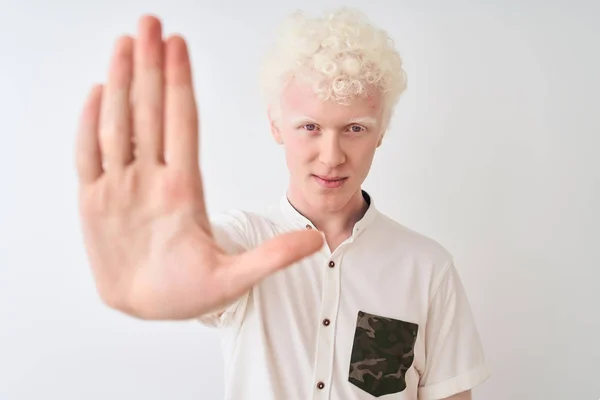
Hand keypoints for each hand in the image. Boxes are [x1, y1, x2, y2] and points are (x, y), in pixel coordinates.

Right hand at [75, 15, 323, 319]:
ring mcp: (123, 188)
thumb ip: (273, 257)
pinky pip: (89, 158)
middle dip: (149, 67)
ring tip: (124, 44)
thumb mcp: (235, 278)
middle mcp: (153, 179)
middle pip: (151, 113)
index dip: (180, 85)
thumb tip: (318, 240)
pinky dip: (90, 127)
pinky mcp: (95, 205)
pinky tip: (97, 94)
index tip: (180, 46)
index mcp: (185, 191)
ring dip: (120, 84)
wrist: (152, 309)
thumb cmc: (190, 293)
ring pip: (119, 126)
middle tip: (149, 23)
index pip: (184, 125)